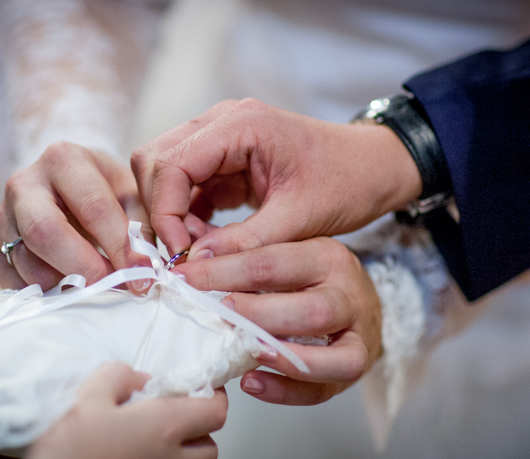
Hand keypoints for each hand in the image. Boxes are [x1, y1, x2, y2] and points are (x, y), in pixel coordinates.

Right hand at [0, 143, 150, 290]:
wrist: (68, 181)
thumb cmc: (105, 190)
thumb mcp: (132, 196)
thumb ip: (141, 229)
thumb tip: (144, 272)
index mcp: (65, 160)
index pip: (93, 208)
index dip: (119, 246)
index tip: (142, 274)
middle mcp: (25, 183)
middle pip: (45, 233)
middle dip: (84, 267)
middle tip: (113, 285)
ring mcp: (2, 215)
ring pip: (26, 263)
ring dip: (65, 284)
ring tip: (94, 286)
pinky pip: (11, 279)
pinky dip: (43, 292)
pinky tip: (67, 287)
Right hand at [17, 362, 226, 458]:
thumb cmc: (69, 453)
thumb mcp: (89, 395)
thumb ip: (120, 376)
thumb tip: (138, 378)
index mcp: (165, 428)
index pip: (216, 412)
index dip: (215, 396)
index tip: (202, 386)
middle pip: (210, 446)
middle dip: (201, 428)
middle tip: (177, 412)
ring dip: (182, 452)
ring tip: (150, 436)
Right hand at [132, 98, 420, 256]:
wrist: (374, 169)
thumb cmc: (347, 182)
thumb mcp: (300, 219)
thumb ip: (246, 242)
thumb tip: (195, 265)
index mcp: (241, 124)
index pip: (171, 163)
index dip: (165, 212)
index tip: (180, 254)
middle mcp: (222, 123)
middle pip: (155, 161)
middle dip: (160, 211)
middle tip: (183, 253)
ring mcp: (220, 139)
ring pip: (164, 173)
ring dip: (172, 214)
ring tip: (199, 250)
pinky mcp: (224, 161)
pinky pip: (186, 186)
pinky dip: (187, 216)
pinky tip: (208, 242)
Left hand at [173, 238, 381, 404]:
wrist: (362, 297)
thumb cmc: (314, 271)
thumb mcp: (288, 245)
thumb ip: (247, 246)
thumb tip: (198, 252)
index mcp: (329, 257)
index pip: (274, 264)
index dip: (225, 272)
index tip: (185, 279)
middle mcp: (349, 296)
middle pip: (313, 312)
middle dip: (260, 317)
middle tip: (219, 314)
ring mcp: (359, 337)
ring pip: (335, 357)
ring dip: (285, 358)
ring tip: (246, 353)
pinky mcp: (354, 369)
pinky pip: (323, 389)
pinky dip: (286, 391)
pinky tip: (252, 382)